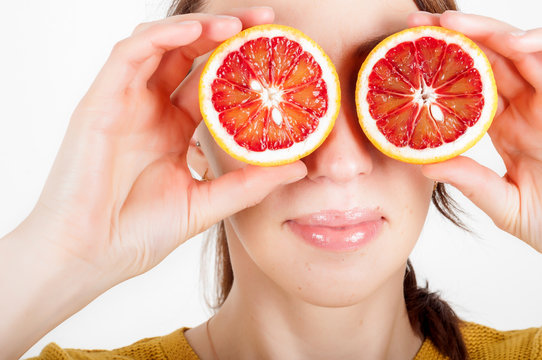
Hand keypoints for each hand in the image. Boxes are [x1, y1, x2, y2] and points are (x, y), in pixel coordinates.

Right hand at [24, 7, 306, 282]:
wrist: (89, 257)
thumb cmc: (139, 233)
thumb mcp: (206, 204)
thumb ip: (248, 185)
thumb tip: (299, 168)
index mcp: (174, 130)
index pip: (211, 83)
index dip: (242, 65)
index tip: (278, 53)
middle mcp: (151, 109)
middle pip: (190, 55)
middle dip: (226, 34)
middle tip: (267, 21)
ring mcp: (125, 103)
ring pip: (161, 45)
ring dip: (198, 28)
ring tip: (237, 24)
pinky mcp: (100, 101)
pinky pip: (130, 54)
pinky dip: (161, 37)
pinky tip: (194, 33)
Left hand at [408, 11, 541, 251]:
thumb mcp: (504, 203)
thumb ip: (470, 181)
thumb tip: (423, 164)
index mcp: (506, 127)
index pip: (469, 87)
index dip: (441, 70)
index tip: (406, 58)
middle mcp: (527, 108)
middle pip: (489, 60)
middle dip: (455, 37)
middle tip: (416, 24)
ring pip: (521, 52)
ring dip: (488, 32)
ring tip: (451, 23)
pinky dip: (537, 48)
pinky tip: (513, 42)